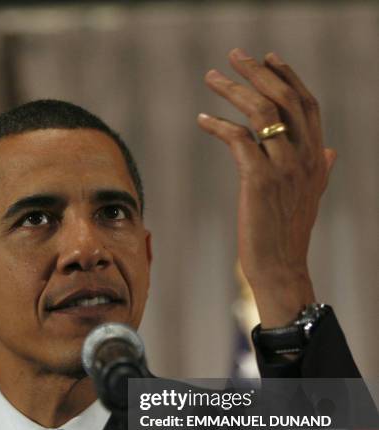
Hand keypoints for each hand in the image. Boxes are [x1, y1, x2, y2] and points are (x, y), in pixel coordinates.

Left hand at [198, 48, 336, 326]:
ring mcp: (283, 167)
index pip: (306, 104)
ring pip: (260, 112)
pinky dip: (217, 125)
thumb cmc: (288, 235)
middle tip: (234, 56)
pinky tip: (202, 120)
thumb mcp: (312, 197)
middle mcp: (304, 157)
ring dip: (233, 89)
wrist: (281, 268)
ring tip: (211, 78)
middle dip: (258, 71)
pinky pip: (238, 139)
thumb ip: (322, 170)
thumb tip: (331, 151)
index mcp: (316, 158)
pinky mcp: (259, 180)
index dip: (287, 77)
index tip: (267, 58)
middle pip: (284, 98)